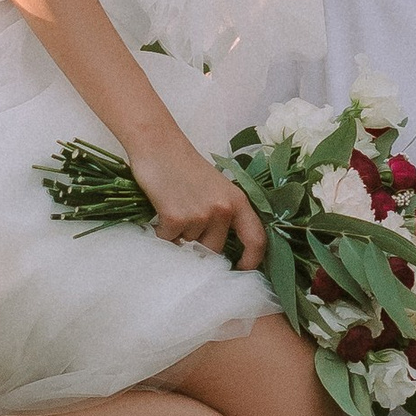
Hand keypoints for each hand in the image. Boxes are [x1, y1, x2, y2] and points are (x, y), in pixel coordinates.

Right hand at [135, 137, 268, 271]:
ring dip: (180, 234)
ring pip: (189, 244)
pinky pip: (169, 240)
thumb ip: (225, 214)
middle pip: (214, 249)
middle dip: (199, 244)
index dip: (252, 261)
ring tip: (174, 207)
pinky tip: (161, 210)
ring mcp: (200, 214)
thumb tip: (220, 251)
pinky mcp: (176, 218)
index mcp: (238, 201)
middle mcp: (223, 209)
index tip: (240, 269)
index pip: (257, 240)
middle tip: (186, 221)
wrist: (159, 145)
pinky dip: (162, 231)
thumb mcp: (218, 188)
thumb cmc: (186, 166)